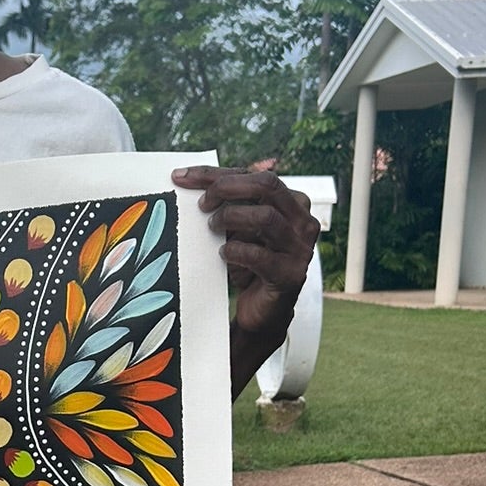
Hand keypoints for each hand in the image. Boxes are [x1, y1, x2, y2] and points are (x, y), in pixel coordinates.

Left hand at [171, 167, 319, 396]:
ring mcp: (300, 248)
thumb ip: (227, 203)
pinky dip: (235, 251)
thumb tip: (188, 179)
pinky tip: (223, 254)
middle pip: (267, 185)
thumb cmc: (249, 263)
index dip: (217, 174)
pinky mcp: (290, 275)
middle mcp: (303, 221)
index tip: (182, 177)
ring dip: (230, 219)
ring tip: (212, 228)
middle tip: (202, 204)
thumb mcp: (239, 228)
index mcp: (293, 202)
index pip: (256, 176)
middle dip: (227, 188)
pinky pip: (259, 256)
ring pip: (265, 217)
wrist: (263, 311)